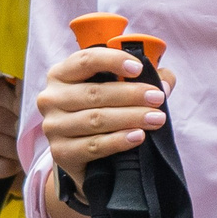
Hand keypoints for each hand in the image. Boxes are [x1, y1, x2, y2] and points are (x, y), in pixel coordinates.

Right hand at [36, 44, 170, 190]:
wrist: (85, 157)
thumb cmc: (101, 112)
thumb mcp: (116, 91)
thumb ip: (141, 80)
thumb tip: (165, 80)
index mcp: (62, 74)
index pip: (86, 60)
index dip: (113, 61)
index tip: (138, 68)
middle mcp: (51, 98)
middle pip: (94, 93)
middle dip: (131, 95)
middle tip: (157, 98)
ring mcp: (53, 126)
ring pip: (96, 119)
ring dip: (130, 118)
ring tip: (156, 119)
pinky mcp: (61, 153)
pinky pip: (93, 145)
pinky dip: (118, 141)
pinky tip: (138, 136)